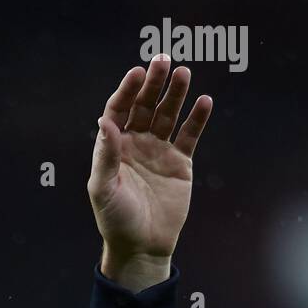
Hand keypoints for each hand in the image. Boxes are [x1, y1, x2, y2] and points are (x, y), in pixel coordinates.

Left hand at [88, 55, 212, 290]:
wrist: (142, 246)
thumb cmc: (116, 220)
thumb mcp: (103, 189)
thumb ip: (106, 155)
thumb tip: (105, 121)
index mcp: (114, 147)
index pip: (119, 110)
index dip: (127, 91)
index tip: (137, 73)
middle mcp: (136, 144)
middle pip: (145, 106)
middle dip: (153, 83)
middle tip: (163, 61)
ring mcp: (159, 151)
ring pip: (168, 115)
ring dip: (175, 94)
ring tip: (184, 74)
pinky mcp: (180, 163)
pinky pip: (189, 135)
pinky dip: (197, 119)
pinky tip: (204, 101)